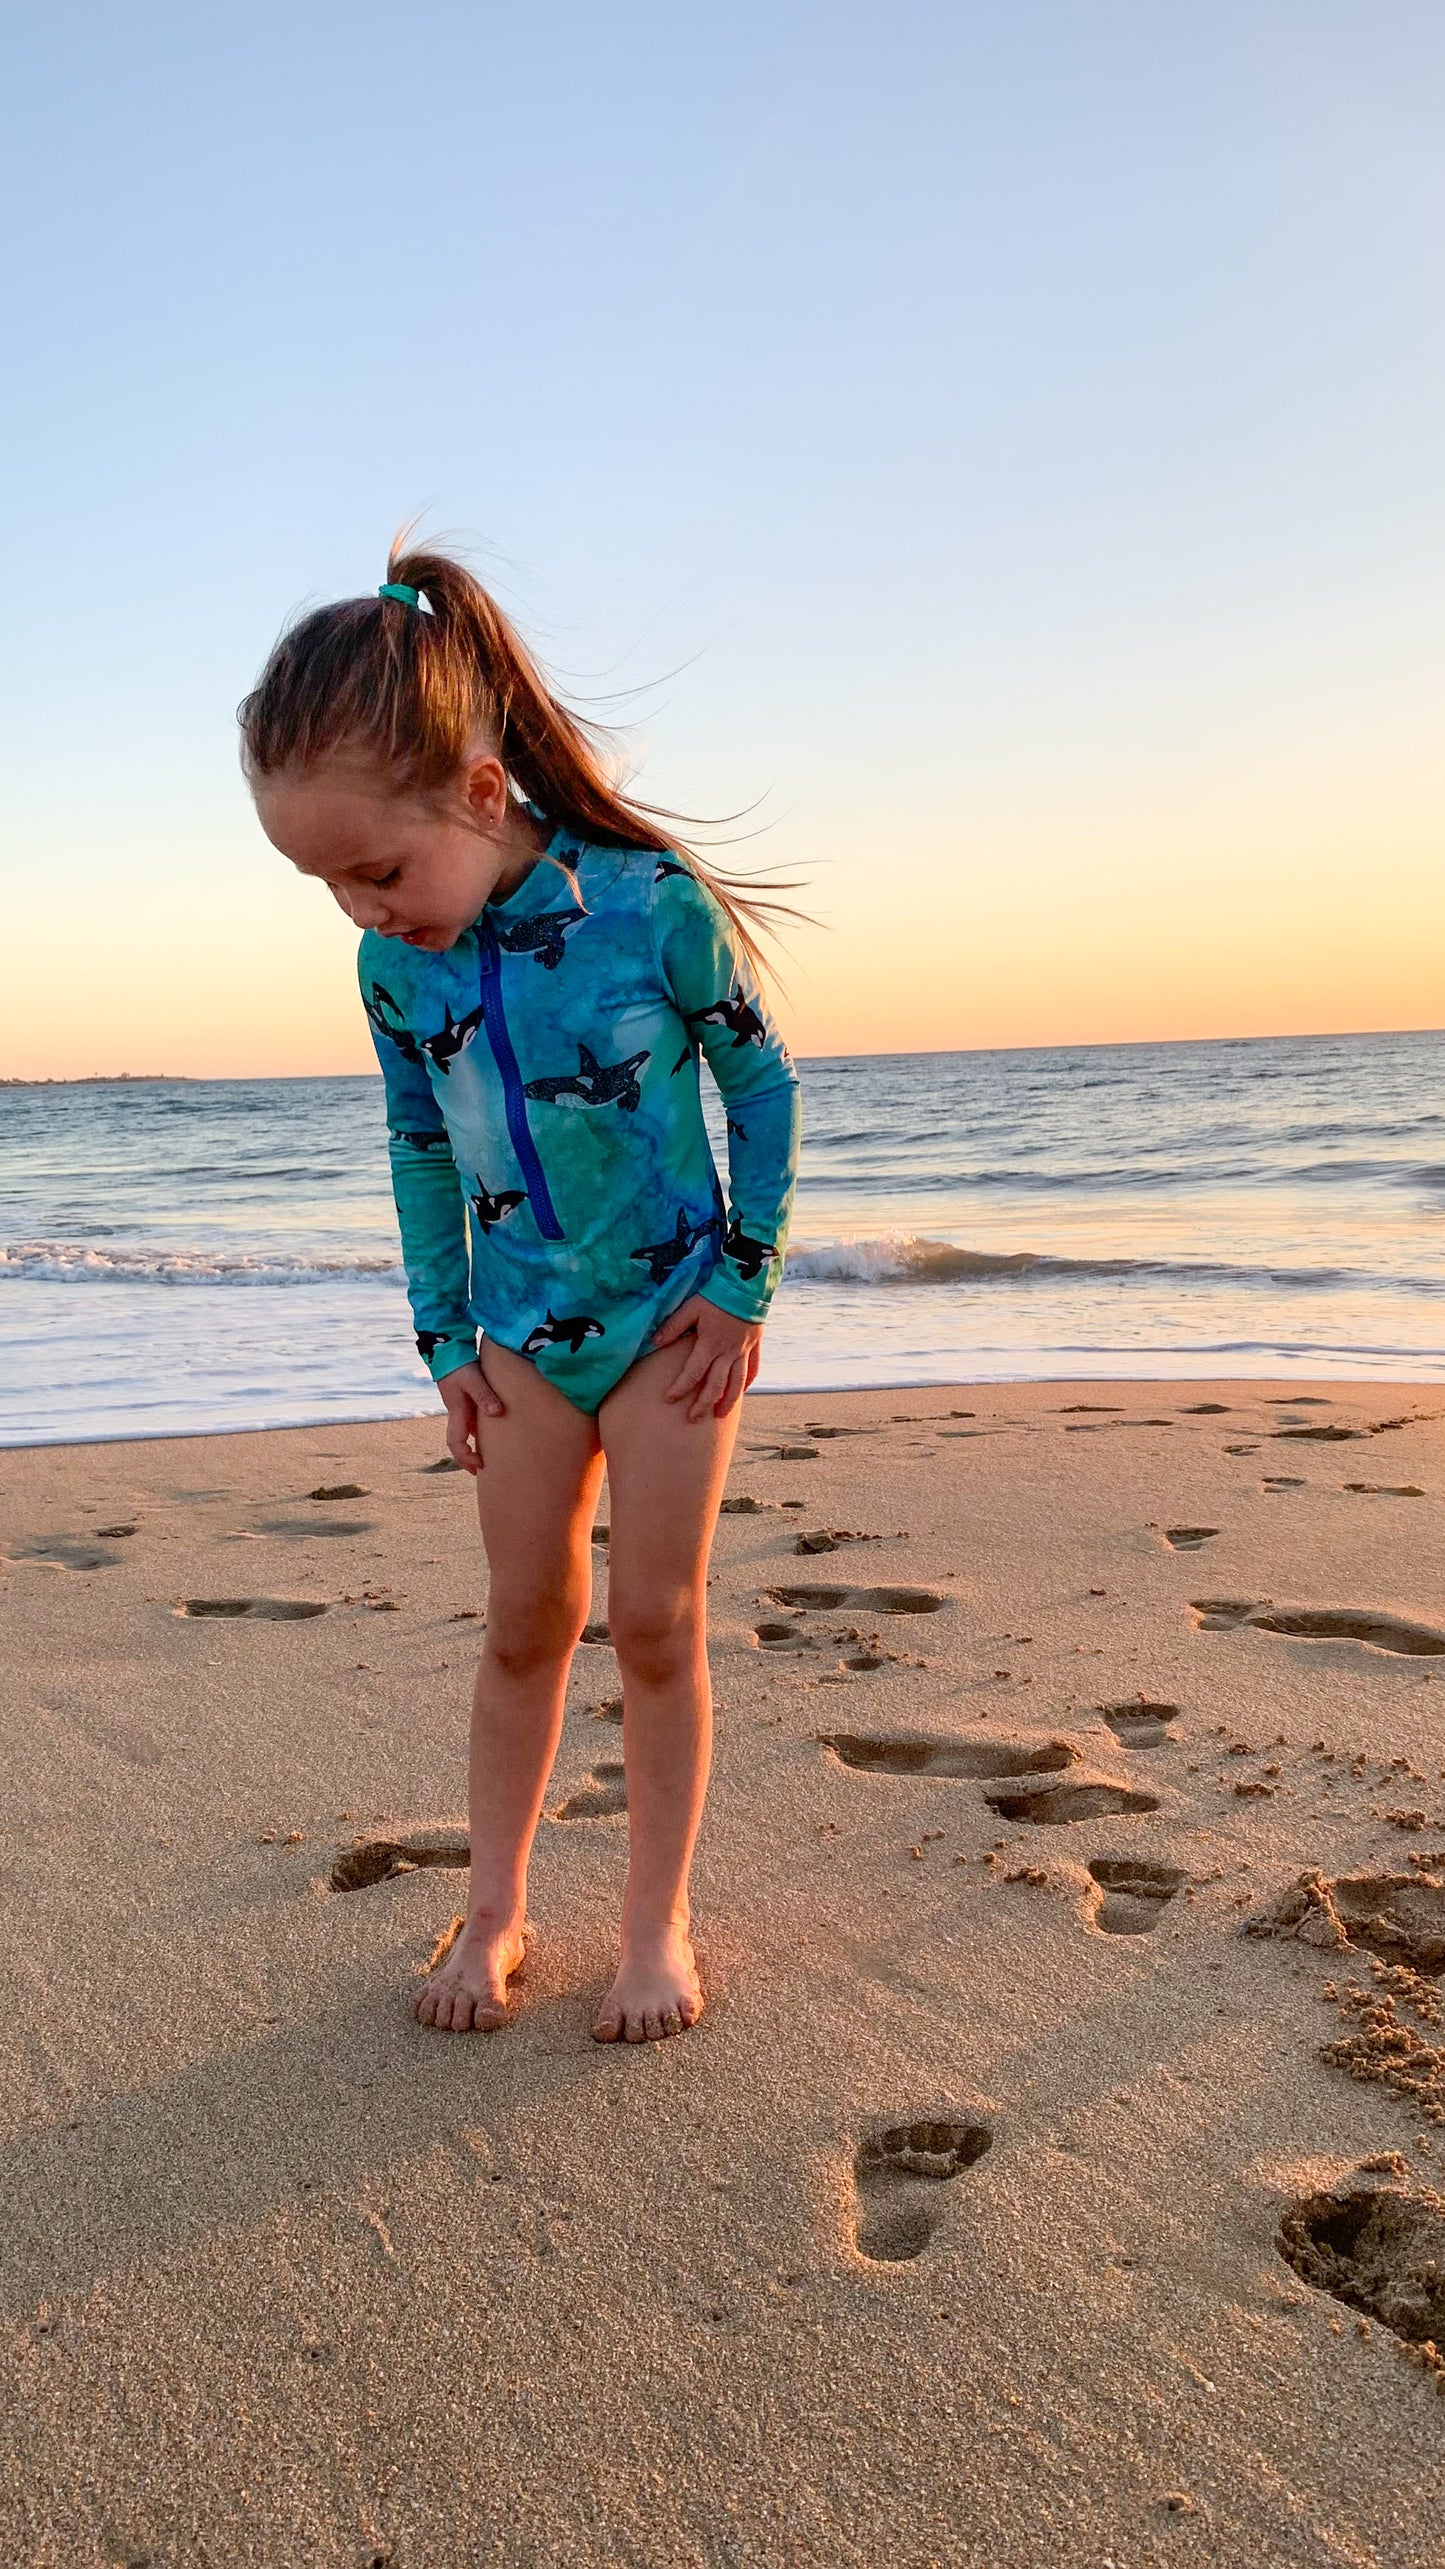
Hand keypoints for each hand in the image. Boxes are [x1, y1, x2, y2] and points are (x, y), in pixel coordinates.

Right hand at [437, 1358, 504, 1473]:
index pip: (455, 1443)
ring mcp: (462, 1407)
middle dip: (469, 1458)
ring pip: (467, 1433)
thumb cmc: (460, 1365)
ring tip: (492, 1455)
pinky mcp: (467, 1400)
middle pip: (460, 1443)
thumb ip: (484, 1395)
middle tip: (483, 1470)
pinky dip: (482, 1431)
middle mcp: (458, 1414)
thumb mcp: (473, 1379)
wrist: (448, 1350)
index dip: (465, 1458)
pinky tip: (495, 1431)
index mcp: (456, 1412)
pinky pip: (474, 1422)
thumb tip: (497, 1414)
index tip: (479, 1467)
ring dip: (476, 1445)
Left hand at [651, 1295, 761, 1421]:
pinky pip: (753, 1369)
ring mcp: (744, 1350)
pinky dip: (747, 1382)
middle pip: (716, 1385)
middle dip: (703, 1404)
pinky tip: (742, 1392)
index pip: (693, 1373)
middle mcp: (728, 1352)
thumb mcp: (691, 1307)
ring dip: (728, 1401)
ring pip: (737, 1382)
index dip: (680, 1387)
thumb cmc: (716, 1294)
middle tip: (692, 1419)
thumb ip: (673, 1326)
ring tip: (719, 1415)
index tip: (668, 1399)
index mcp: (710, 1344)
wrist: (747, 1285)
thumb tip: (654, 1342)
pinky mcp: (755, 1345)